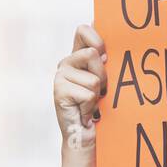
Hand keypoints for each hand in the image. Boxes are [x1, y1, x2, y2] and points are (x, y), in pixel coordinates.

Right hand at [54, 24, 107, 150]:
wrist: (87, 136)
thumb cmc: (100, 108)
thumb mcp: (106, 81)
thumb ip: (106, 62)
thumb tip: (106, 50)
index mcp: (78, 56)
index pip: (83, 30)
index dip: (97, 37)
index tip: (106, 55)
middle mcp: (67, 62)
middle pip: (93, 53)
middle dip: (103, 75)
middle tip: (99, 90)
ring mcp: (60, 75)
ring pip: (94, 78)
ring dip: (98, 93)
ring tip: (91, 103)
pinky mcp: (59, 90)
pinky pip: (89, 93)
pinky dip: (90, 106)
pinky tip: (83, 111)